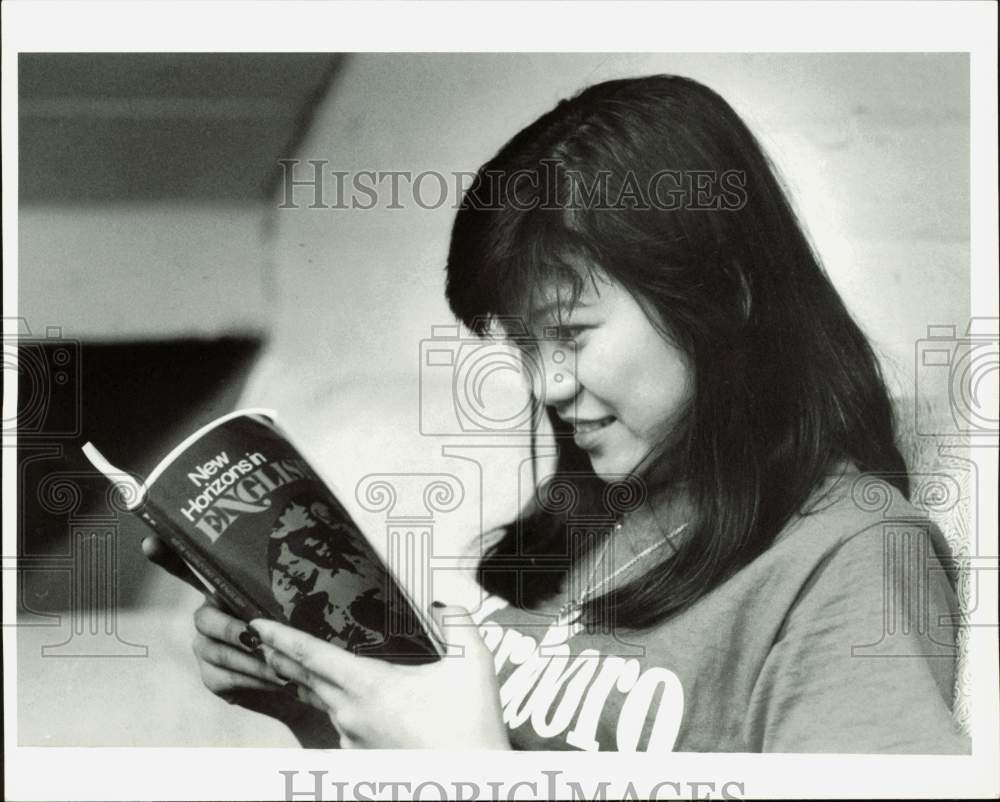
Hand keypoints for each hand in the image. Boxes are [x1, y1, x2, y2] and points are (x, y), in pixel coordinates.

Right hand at [142, 535, 338, 746]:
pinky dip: (253, 679)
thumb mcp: (298, 605)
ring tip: (279, 664)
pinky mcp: (211, 676)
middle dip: (231, 629)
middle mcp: (209, 616)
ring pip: (217, 652)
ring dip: (250, 659)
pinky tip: (275, 680)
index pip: (190, 568)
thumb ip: (292, 588)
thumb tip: (310, 562)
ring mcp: (205, 647)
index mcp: (226, 590)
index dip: (167, 556)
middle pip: (204, 619)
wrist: (301, 676)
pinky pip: (224, 677)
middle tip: (256, 636)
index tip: (148, 542)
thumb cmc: (299, 631)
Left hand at [251, 604, 510, 749]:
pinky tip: (350, 700)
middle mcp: (351, 714)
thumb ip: (456, 622)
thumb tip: (441, 604)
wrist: (472, 781)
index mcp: (370, 686)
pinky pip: (341, 725)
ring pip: (324, 703)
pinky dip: (338, 707)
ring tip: (300, 665)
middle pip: (305, 679)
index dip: (281, 638)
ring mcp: (353, 739)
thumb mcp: (473, 664)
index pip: (312, 656)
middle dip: (281, 657)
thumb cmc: (471, 728)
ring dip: (309, 683)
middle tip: (264, 639)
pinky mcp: (361, 756)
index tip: (256, 625)